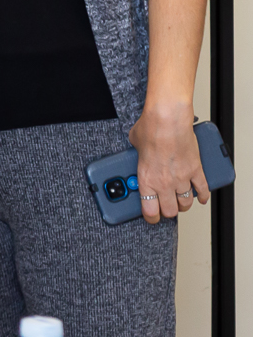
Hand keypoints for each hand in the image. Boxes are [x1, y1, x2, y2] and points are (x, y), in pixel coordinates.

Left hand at [131, 104, 208, 224]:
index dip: (151, 217)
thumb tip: (138, 152)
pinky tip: (200, 198)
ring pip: (185, 203)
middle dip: (167, 211)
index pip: (149, 211)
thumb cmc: (150, 128)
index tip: (151, 217)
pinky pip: (202, 189)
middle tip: (165, 207)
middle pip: (170, 210)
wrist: (168, 119)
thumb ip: (136, 154)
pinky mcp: (196, 170)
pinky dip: (202, 196)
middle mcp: (164, 183)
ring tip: (180, 201)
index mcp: (146, 180)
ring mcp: (182, 178)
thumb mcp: (133, 144)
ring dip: (183, 204)